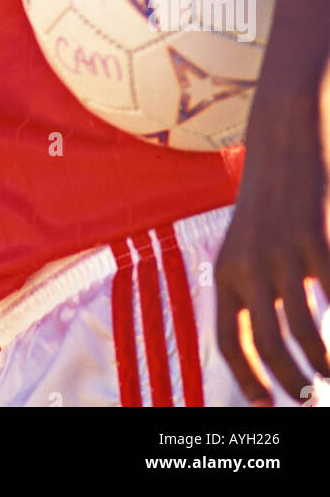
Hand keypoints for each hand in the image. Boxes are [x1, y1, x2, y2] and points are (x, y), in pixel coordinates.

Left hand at [214, 81, 329, 403]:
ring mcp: (282, 254)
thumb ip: (251, 288)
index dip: (247, 379)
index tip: (268, 406)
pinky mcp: (315, 239)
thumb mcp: (247, 243)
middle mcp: (248, 266)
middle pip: (267, 346)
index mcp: (226, 271)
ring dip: (321, 363)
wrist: (283, 138)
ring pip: (303, 331)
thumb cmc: (269, 202)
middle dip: (290, 382)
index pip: (228, 340)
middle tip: (308, 399)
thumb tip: (266, 350)